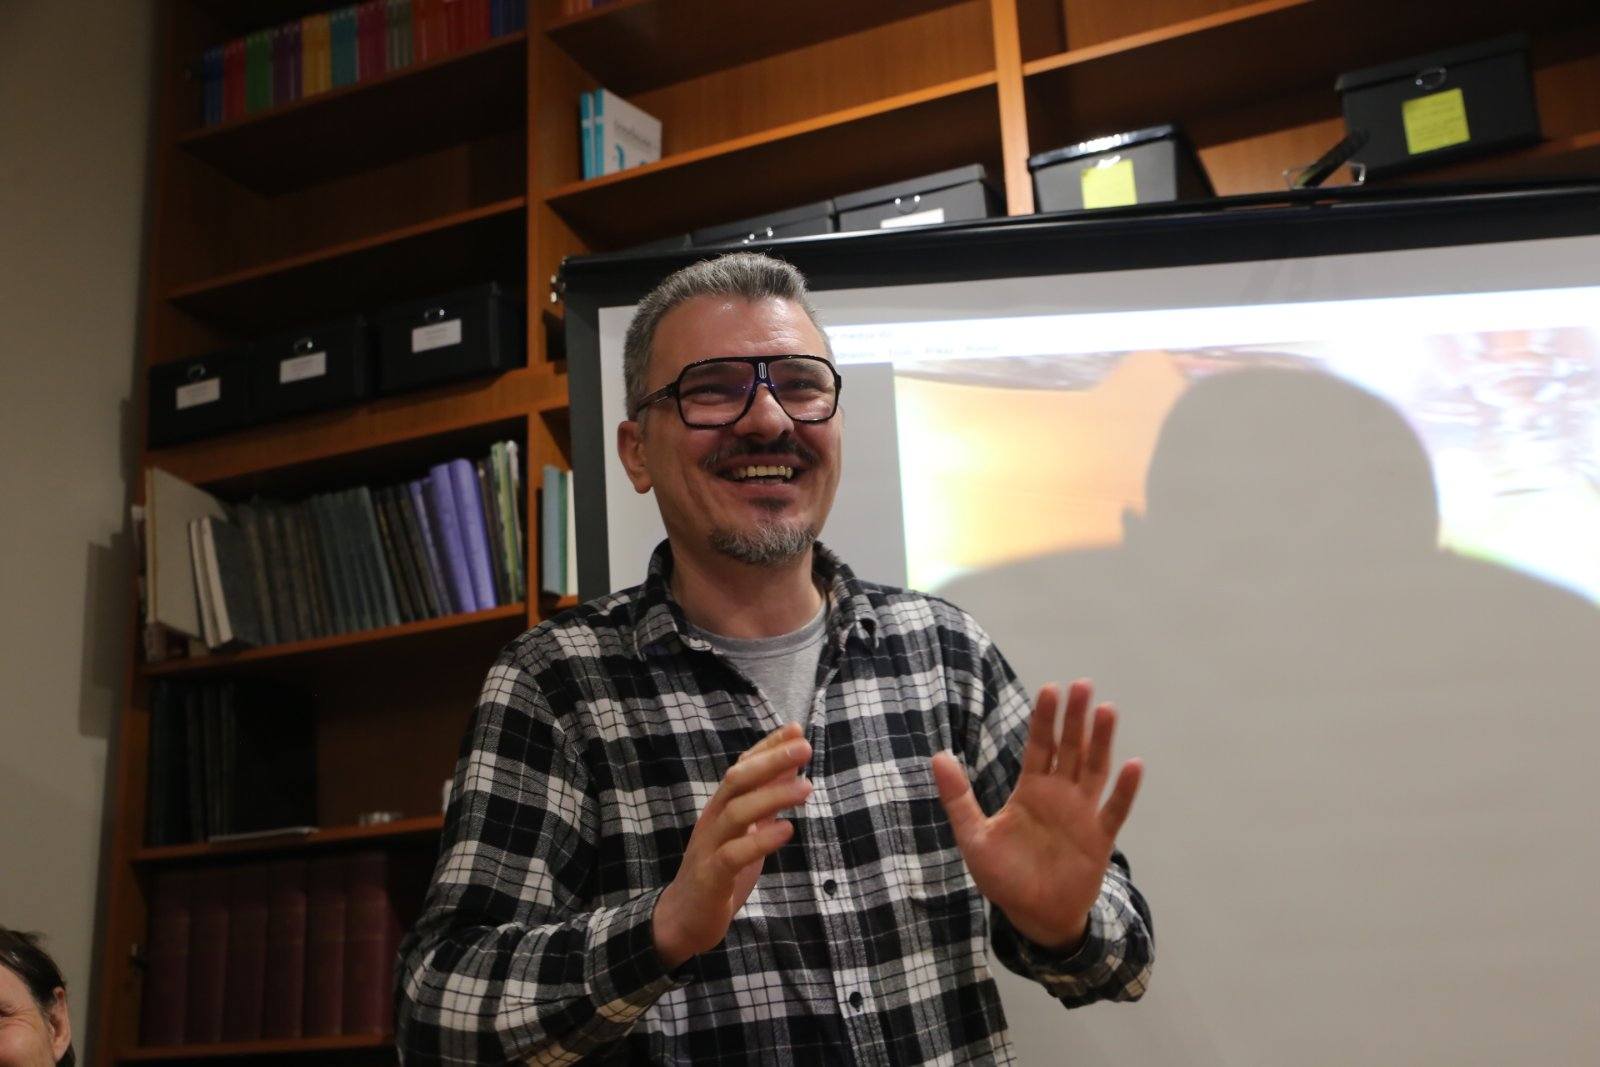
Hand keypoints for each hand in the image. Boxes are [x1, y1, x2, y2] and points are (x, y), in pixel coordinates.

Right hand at [653, 722, 811, 968]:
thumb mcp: (747, 831)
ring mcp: (709, 846)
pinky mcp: (711, 876)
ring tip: (806, 788)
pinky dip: (760, 840)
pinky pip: (733, 854)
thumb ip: (765, 801)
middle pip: (737, 780)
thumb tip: (792, 769)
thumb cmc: (720, 869)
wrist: (685, 917)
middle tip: (804, 747)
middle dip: (770, 761)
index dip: (768, 747)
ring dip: (772, 796)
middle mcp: (713, 818)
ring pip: (736, 812)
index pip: (743, 767)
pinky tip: (786, 830)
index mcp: (721, 806)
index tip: (796, 729)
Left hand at [931, 680, 1141, 950]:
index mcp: (1031, 790)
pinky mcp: (1099, 839)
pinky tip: (1134, 765)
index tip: (1051, 689)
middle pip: (1069, 748)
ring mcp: (1082, 814)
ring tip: (1107, 710)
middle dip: (1075, 718)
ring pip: (1094, 770)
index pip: (1038, 746)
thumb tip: (937, 756)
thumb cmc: (1004, 875)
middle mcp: (1059, 795)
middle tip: (1083, 685)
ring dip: (1101, 741)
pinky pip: (1114, 810)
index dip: (1044, 718)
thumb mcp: (973, 835)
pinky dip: (1125, 789)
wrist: (1033, 915)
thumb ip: (958, 796)